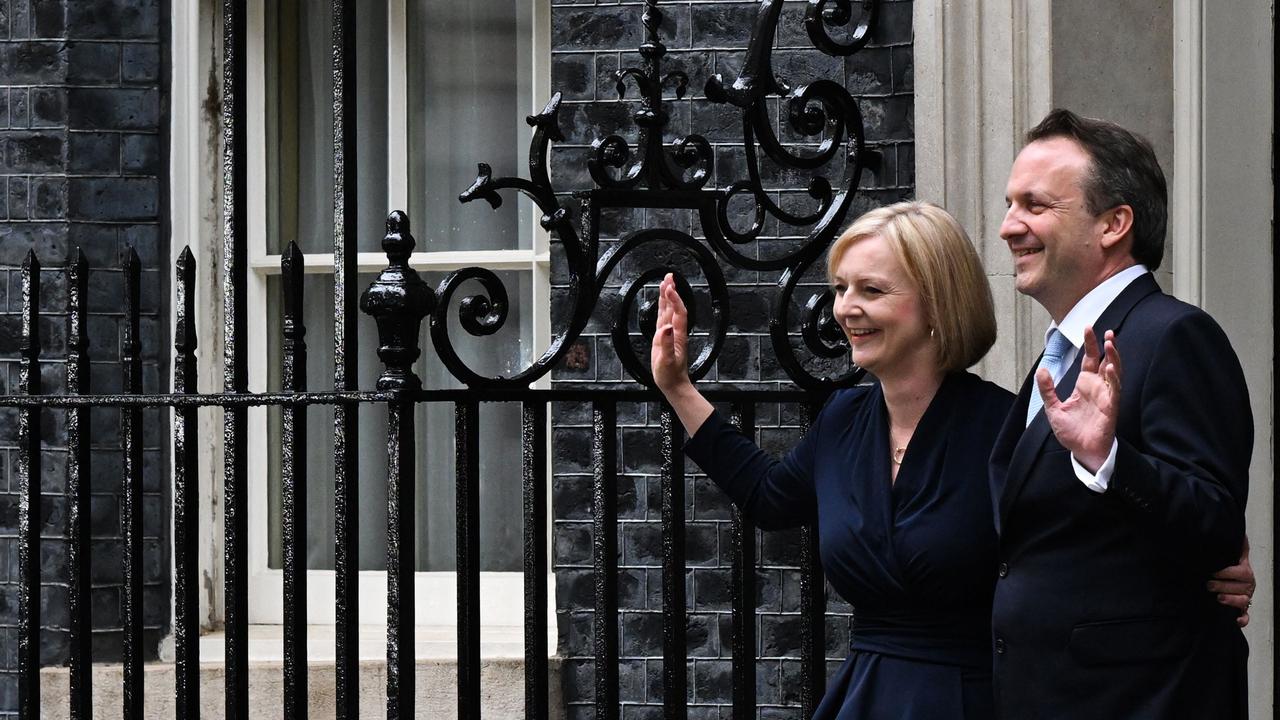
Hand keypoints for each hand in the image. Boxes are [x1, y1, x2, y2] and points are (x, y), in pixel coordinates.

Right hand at [651, 273, 690, 393]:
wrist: (673, 385)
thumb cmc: (670, 375)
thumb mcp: (666, 361)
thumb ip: (666, 344)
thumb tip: (666, 328)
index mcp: (678, 335)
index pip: (678, 312)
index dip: (674, 299)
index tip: (669, 287)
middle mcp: (675, 331)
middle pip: (674, 307)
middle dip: (671, 291)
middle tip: (669, 276)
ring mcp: (670, 334)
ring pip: (668, 311)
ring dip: (667, 296)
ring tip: (665, 282)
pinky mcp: (664, 338)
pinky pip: (663, 318)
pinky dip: (662, 307)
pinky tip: (661, 301)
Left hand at [1038, 326, 1120, 471]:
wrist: (1081, 451)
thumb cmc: (1071, 431)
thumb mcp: (1053, 408)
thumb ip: (1047, 389)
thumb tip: (1042, 369)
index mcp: (1085, 384)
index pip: (1090, 359)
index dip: (1090, 344)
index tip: (1088, 327)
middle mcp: (1097, 387)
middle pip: (1105, 361)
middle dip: (1107, 346)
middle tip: (1106, 331)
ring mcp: (1106, 396)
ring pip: (1114, 372)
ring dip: (1113, 358)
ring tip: (1110, 343)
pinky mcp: (1111, 407)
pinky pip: (1115, 390)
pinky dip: (1113, 378)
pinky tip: (1109, 368)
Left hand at [1208, 535, 1255, 627]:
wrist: (1224, 577)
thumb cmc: (1227, 564)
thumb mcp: (1231, 553)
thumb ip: (1235, 545)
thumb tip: (1238, 533)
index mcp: (1245, 571)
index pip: (1241, 572)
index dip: (1227, 572)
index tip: (1213, 571)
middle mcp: (1247, 585)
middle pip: (1241, 588)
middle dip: (1224, 586)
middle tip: (1208, 584)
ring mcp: (1245, 598)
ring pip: (1244, 601)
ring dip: (1232, 600)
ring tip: (1218, 598)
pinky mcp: (1241, 610)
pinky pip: (1246, 617)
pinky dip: (1242, 619)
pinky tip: (1235, 620)